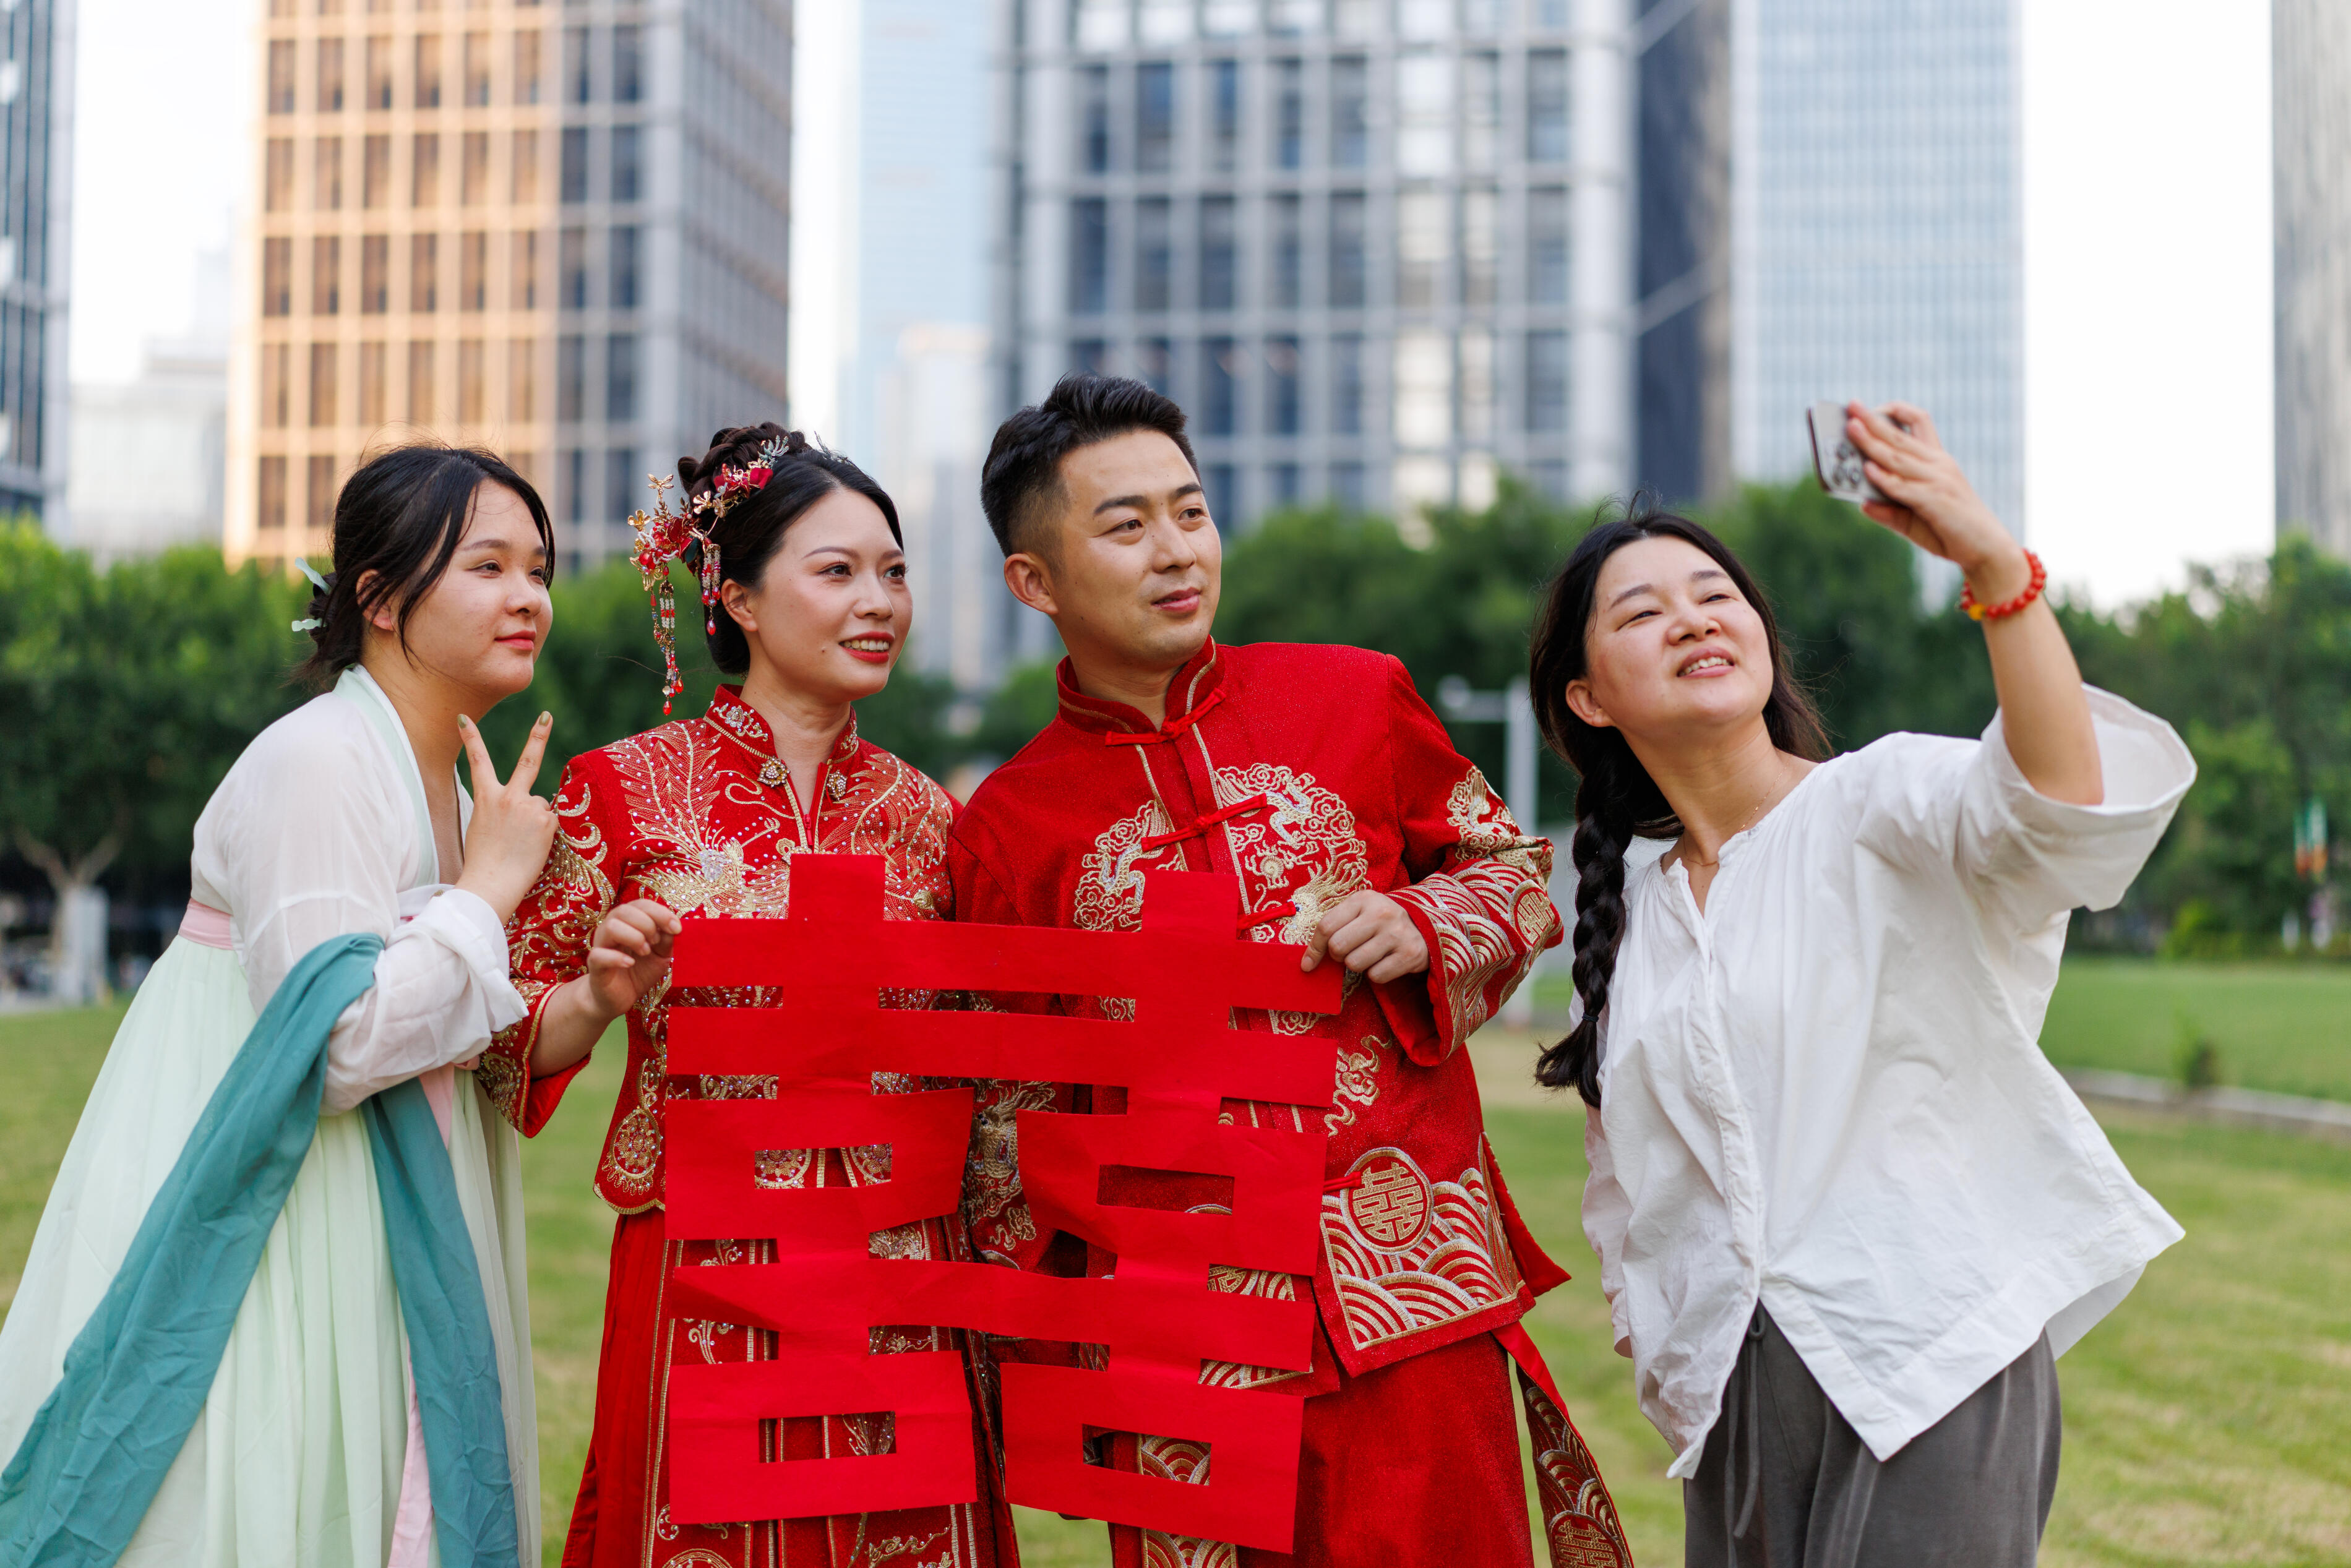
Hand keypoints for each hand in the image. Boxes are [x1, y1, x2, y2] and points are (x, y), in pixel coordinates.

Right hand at [453, 711, 555, 923]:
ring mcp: (530, 806)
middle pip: (528, 761)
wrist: (491, 883)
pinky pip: (550, 821)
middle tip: (546, 715)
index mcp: (486, 798)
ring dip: (536, 822)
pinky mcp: (547, 820)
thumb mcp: (484, 826)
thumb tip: (529, 803)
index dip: (472, 738)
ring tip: (521, 844)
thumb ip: (503, 808)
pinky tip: (532, 847)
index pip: (478, 761)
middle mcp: (509, 796)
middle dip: (538, 735)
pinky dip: (545, 833)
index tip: (465, 718)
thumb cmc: (483, 862)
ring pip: (540, 806)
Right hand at [585, 899, 680, 1020]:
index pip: (641, 904)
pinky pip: (599, 955)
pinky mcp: (595, 965)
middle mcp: (611, 929)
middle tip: (656, 942)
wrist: (618, 998)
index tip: (676, 928)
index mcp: (628, 922)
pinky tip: (630, 963)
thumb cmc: (638, 972)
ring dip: (634, 937)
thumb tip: (675, 927)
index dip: (660, 912)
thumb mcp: (660, 955)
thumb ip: (667, 940)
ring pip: (611, 927)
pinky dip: (617, 958)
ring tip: (644, 952)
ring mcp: (601, 945)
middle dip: (647, 924)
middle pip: (625, 910)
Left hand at [1301, 891, 1429, 982]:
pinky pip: (1375, 976)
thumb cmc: (1380, 922)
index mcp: (1363, 899)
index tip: (1309, 963)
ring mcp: (1397, 934)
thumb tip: (1307, 963)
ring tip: (1370, 954)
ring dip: (1358, 965)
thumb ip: (1334, 928)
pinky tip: (1386, 961)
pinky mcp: (1410, 954)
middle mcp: (1381, 913)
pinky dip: (1376, 974)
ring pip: (1354, 964)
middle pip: (1338, 947)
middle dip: (1339, 956)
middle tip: (1351, 951)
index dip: (1314, 949)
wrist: (1423, 927)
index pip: (1326, 927)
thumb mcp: (1359, 913)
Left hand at [1845, 402, 2031, 602]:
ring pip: (1898, 457)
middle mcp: (1938, 464)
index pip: (1919, 421)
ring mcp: (1938, 480)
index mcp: (1937, 460)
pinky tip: (1867, 470)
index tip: (1873, 408)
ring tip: (1851, 428)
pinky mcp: (1936, 500)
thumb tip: (1863, 504)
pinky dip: (1885, 478)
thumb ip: (1890, 510)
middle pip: (1900, 435)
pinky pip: (1904, 487)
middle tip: (1852, 405)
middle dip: (1873, 420)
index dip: (1896, 411)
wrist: (1987, 549)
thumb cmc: (1952, 531)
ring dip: (1872, 442)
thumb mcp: (1915, 518)